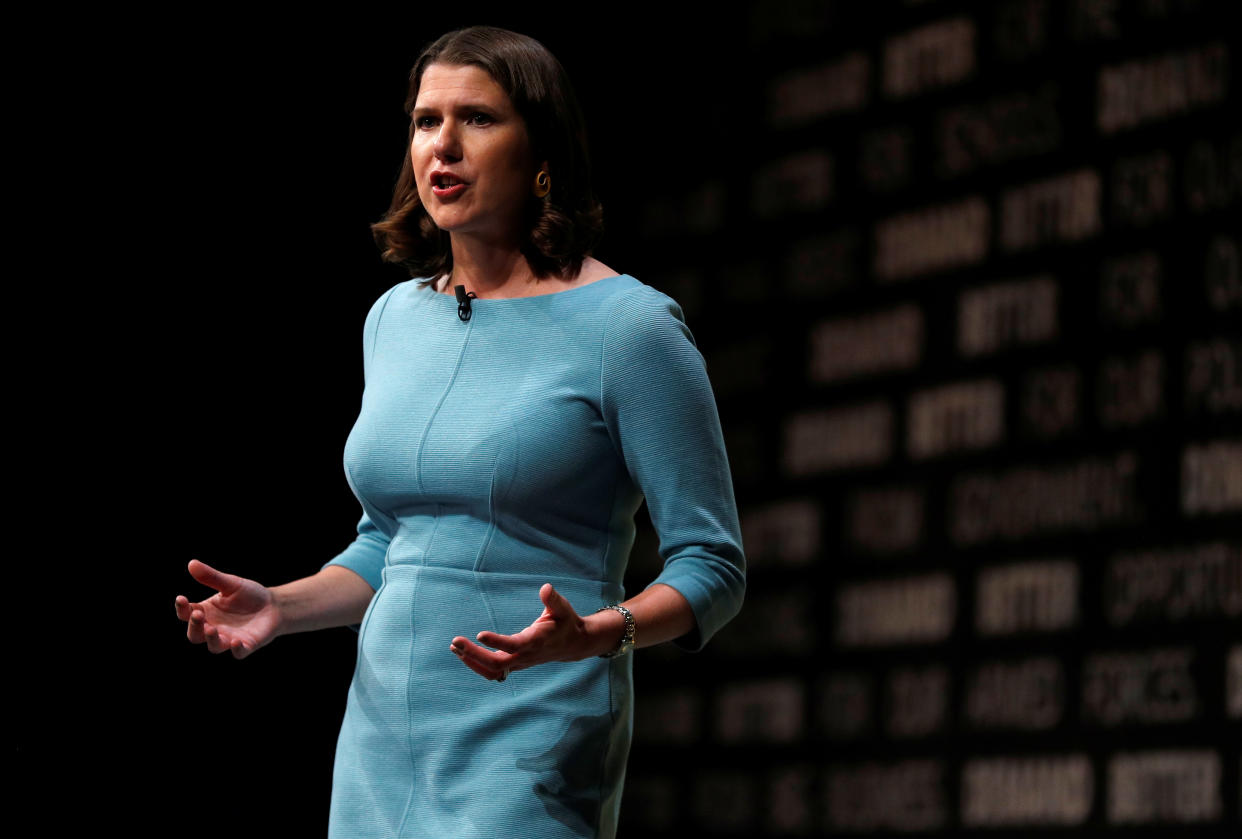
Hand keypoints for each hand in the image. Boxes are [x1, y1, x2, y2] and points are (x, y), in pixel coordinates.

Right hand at [174, 559, 280, 658]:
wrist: (274, 605)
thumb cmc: (249, 595)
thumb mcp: (230, 584)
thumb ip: (211, 577)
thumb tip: (191, 563)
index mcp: (206, 613)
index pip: (187, 613)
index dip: (181, 608)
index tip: (181, 598)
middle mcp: (213, 628)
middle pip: (195, 635)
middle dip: (194, 626)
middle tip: (197, 615)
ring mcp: (229, 639)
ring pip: (214, 646)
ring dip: (211, 639)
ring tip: (212, 629)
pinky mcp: (246, 645)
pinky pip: (238, 653)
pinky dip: (236, 649)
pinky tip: (236, 641)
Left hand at [449, 583, 614, 681]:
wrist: (571, 645)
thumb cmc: (565, 622)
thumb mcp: (563, 608)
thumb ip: (553, 599)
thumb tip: (545, 588)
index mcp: (537, 640)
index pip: (514, 646)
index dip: (497, 642)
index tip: (479, 634)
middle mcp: (526, 655)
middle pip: (497, 664)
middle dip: (474, 654)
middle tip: (455, 641)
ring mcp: (519, 662)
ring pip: (493, 671)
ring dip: (472, 661)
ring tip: (454, 647)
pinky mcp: (514, 664)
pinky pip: (493, 671)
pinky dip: (476, 664)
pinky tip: (462, 653)